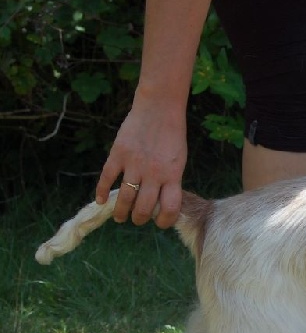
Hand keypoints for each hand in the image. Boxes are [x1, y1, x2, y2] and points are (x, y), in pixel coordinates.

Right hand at [95, 96, 187, 228]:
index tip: (160, 223)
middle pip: (144, 208)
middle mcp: (153, 173)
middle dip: (139, 219)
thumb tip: (159, 203)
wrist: (159, 108)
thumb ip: (169, 181)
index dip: (164, 221)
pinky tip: (100, 200)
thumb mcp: (178, 161)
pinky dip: (101, 191)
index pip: (169, 208)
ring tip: (120, 217)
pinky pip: (107, 178)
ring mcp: (134, 164)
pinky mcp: (118, 154)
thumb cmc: (172, 136)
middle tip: (136, 219)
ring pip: (124, 198)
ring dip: (121, 212)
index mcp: (172, 175)